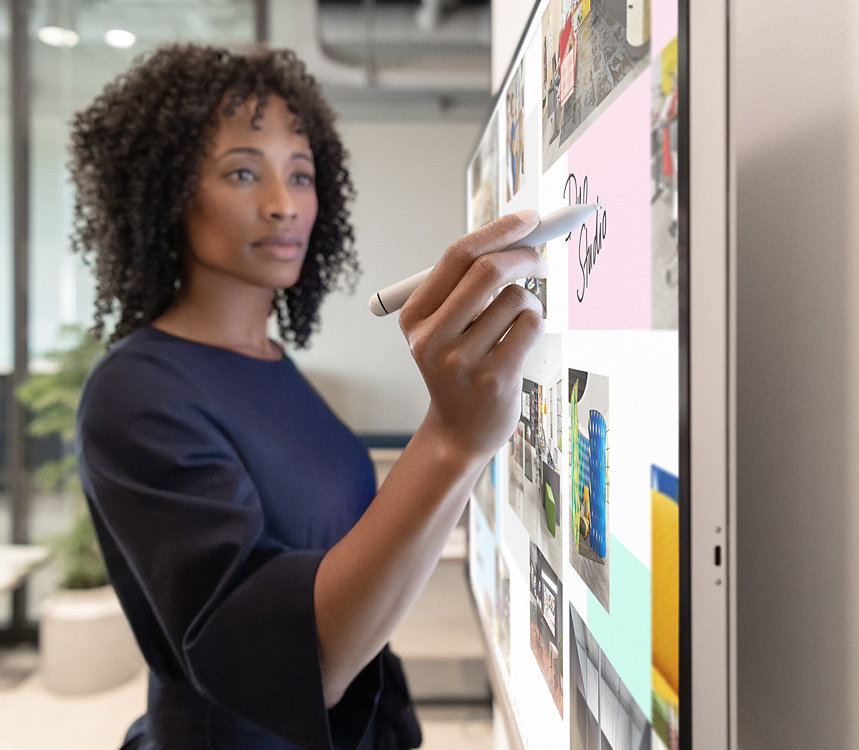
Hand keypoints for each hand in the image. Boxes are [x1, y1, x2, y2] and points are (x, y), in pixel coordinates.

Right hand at [399, 211, 546, 457]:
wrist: (459, 431)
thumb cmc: (458, 366)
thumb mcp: (444, 326)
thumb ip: (467, 283)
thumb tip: (519, 232)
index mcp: (415, 316)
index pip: (457, 255)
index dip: (498, 230)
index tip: (529, 218)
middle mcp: (432, 337)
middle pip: (487, 270)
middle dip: (524, 255)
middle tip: (541, 261)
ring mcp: (462, 361)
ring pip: (515, 298)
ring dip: (528, 301)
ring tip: (516, 323)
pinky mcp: (494, 378)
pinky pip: (531, 325)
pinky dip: (535, 323)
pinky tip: (520, 343)